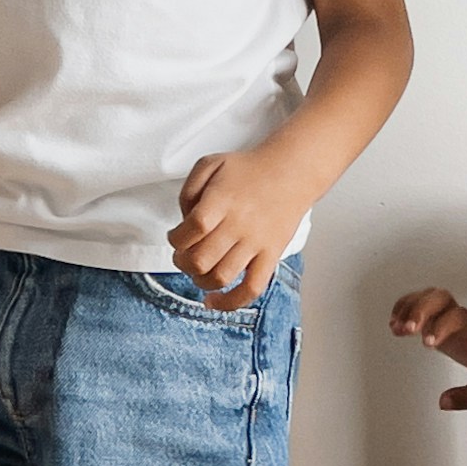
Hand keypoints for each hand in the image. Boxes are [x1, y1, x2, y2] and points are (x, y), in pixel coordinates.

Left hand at [170, 145, 300, 306]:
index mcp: (221, 200)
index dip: (175, 239)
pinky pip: (252, 289)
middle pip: (200, 259)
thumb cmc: (248, 170)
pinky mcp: (271, 256)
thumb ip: (188, 189)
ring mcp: (256, 243)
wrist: (291, 172)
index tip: (175, 237)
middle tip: (183, 255)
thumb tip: (183, 222)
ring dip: (200, 280)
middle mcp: (239, 224)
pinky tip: (214, 301)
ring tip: (198, 271)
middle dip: (183, 262)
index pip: (191, 229)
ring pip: (221, 277)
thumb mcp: (211, 163)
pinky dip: (230, 302)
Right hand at [388, 287, 466, 413]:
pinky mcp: (440, 317)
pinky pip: (423, 301)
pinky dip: (406, 306)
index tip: (427, 343)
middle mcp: (462, 321)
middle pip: (442, 298)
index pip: (460, 320)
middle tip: (405, 328)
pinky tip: (395, 321)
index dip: (442, 326)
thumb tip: (443, 402)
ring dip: (410, 306)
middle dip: (420, 309)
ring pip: (431, 296)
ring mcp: (450, 316)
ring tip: (395, 326)